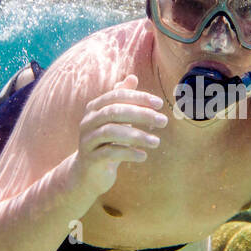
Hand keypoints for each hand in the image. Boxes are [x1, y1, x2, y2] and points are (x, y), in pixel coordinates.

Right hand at [71, 74, 166, 194]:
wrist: (87, 173)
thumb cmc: (106, 142)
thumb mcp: (115, 121)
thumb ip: (121, 99)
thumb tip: (132, 77)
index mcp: (94, 108)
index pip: (117, 96)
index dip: (139, 98)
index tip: (159, 104)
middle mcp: (87, 121)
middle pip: (115, 112)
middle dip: (141, 115)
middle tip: (163, 121)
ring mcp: (87, 140)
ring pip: (112, 132)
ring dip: (138, 136)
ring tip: (156, 142)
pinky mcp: (90, 159)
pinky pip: (110, 153)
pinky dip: (129, 153)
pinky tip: (143, 156)